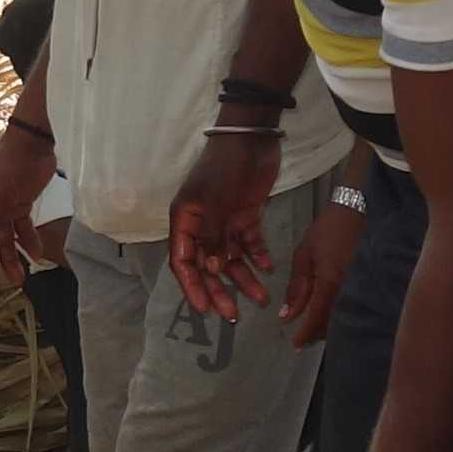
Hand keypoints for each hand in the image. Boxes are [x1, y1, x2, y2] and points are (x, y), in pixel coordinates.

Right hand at [0, 125, 58, 286]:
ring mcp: (2, 207)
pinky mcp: (19, 204)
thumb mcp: (2, 197)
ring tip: (21, 277)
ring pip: (3, 238)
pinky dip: (28, 240)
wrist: (34, 143)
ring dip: (11, 256)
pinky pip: (21, 228)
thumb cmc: (11, 166)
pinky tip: (36, 253)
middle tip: (0, 283)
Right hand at [168, 126, 287, 315]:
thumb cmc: (225, 166)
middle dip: (220, 290)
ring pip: (231, 258)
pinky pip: (249, 243)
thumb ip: (213, 237)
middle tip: (234, 315)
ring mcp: (224, 220)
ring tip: (261, 299)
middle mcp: (201, 225)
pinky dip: (257, 256)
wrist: (252, 136)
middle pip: (208, 266)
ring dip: (244, 278)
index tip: (206, 310)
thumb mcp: (215, 201)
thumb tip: (213, 270)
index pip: (183, 262)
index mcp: (185, 220)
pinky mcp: (246, 215)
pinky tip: (268, 269)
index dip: (193, 287)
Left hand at [281, 190, 363, 345]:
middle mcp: (349, 288)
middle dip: (318, 334)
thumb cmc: (328, 230)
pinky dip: (342, 315)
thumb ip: (297, 287)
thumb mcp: (304, 255)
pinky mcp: (370, 283)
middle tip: (303, 341)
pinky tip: (334, 317)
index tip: (296, 345)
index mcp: (330, 281)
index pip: (317, 316)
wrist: (359, 210)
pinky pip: (355, 306)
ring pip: (345, 317)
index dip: (306, 333)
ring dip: (330, 327)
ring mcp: (362, 287)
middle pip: (333, 323)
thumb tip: (286, 315)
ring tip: (315, 332)